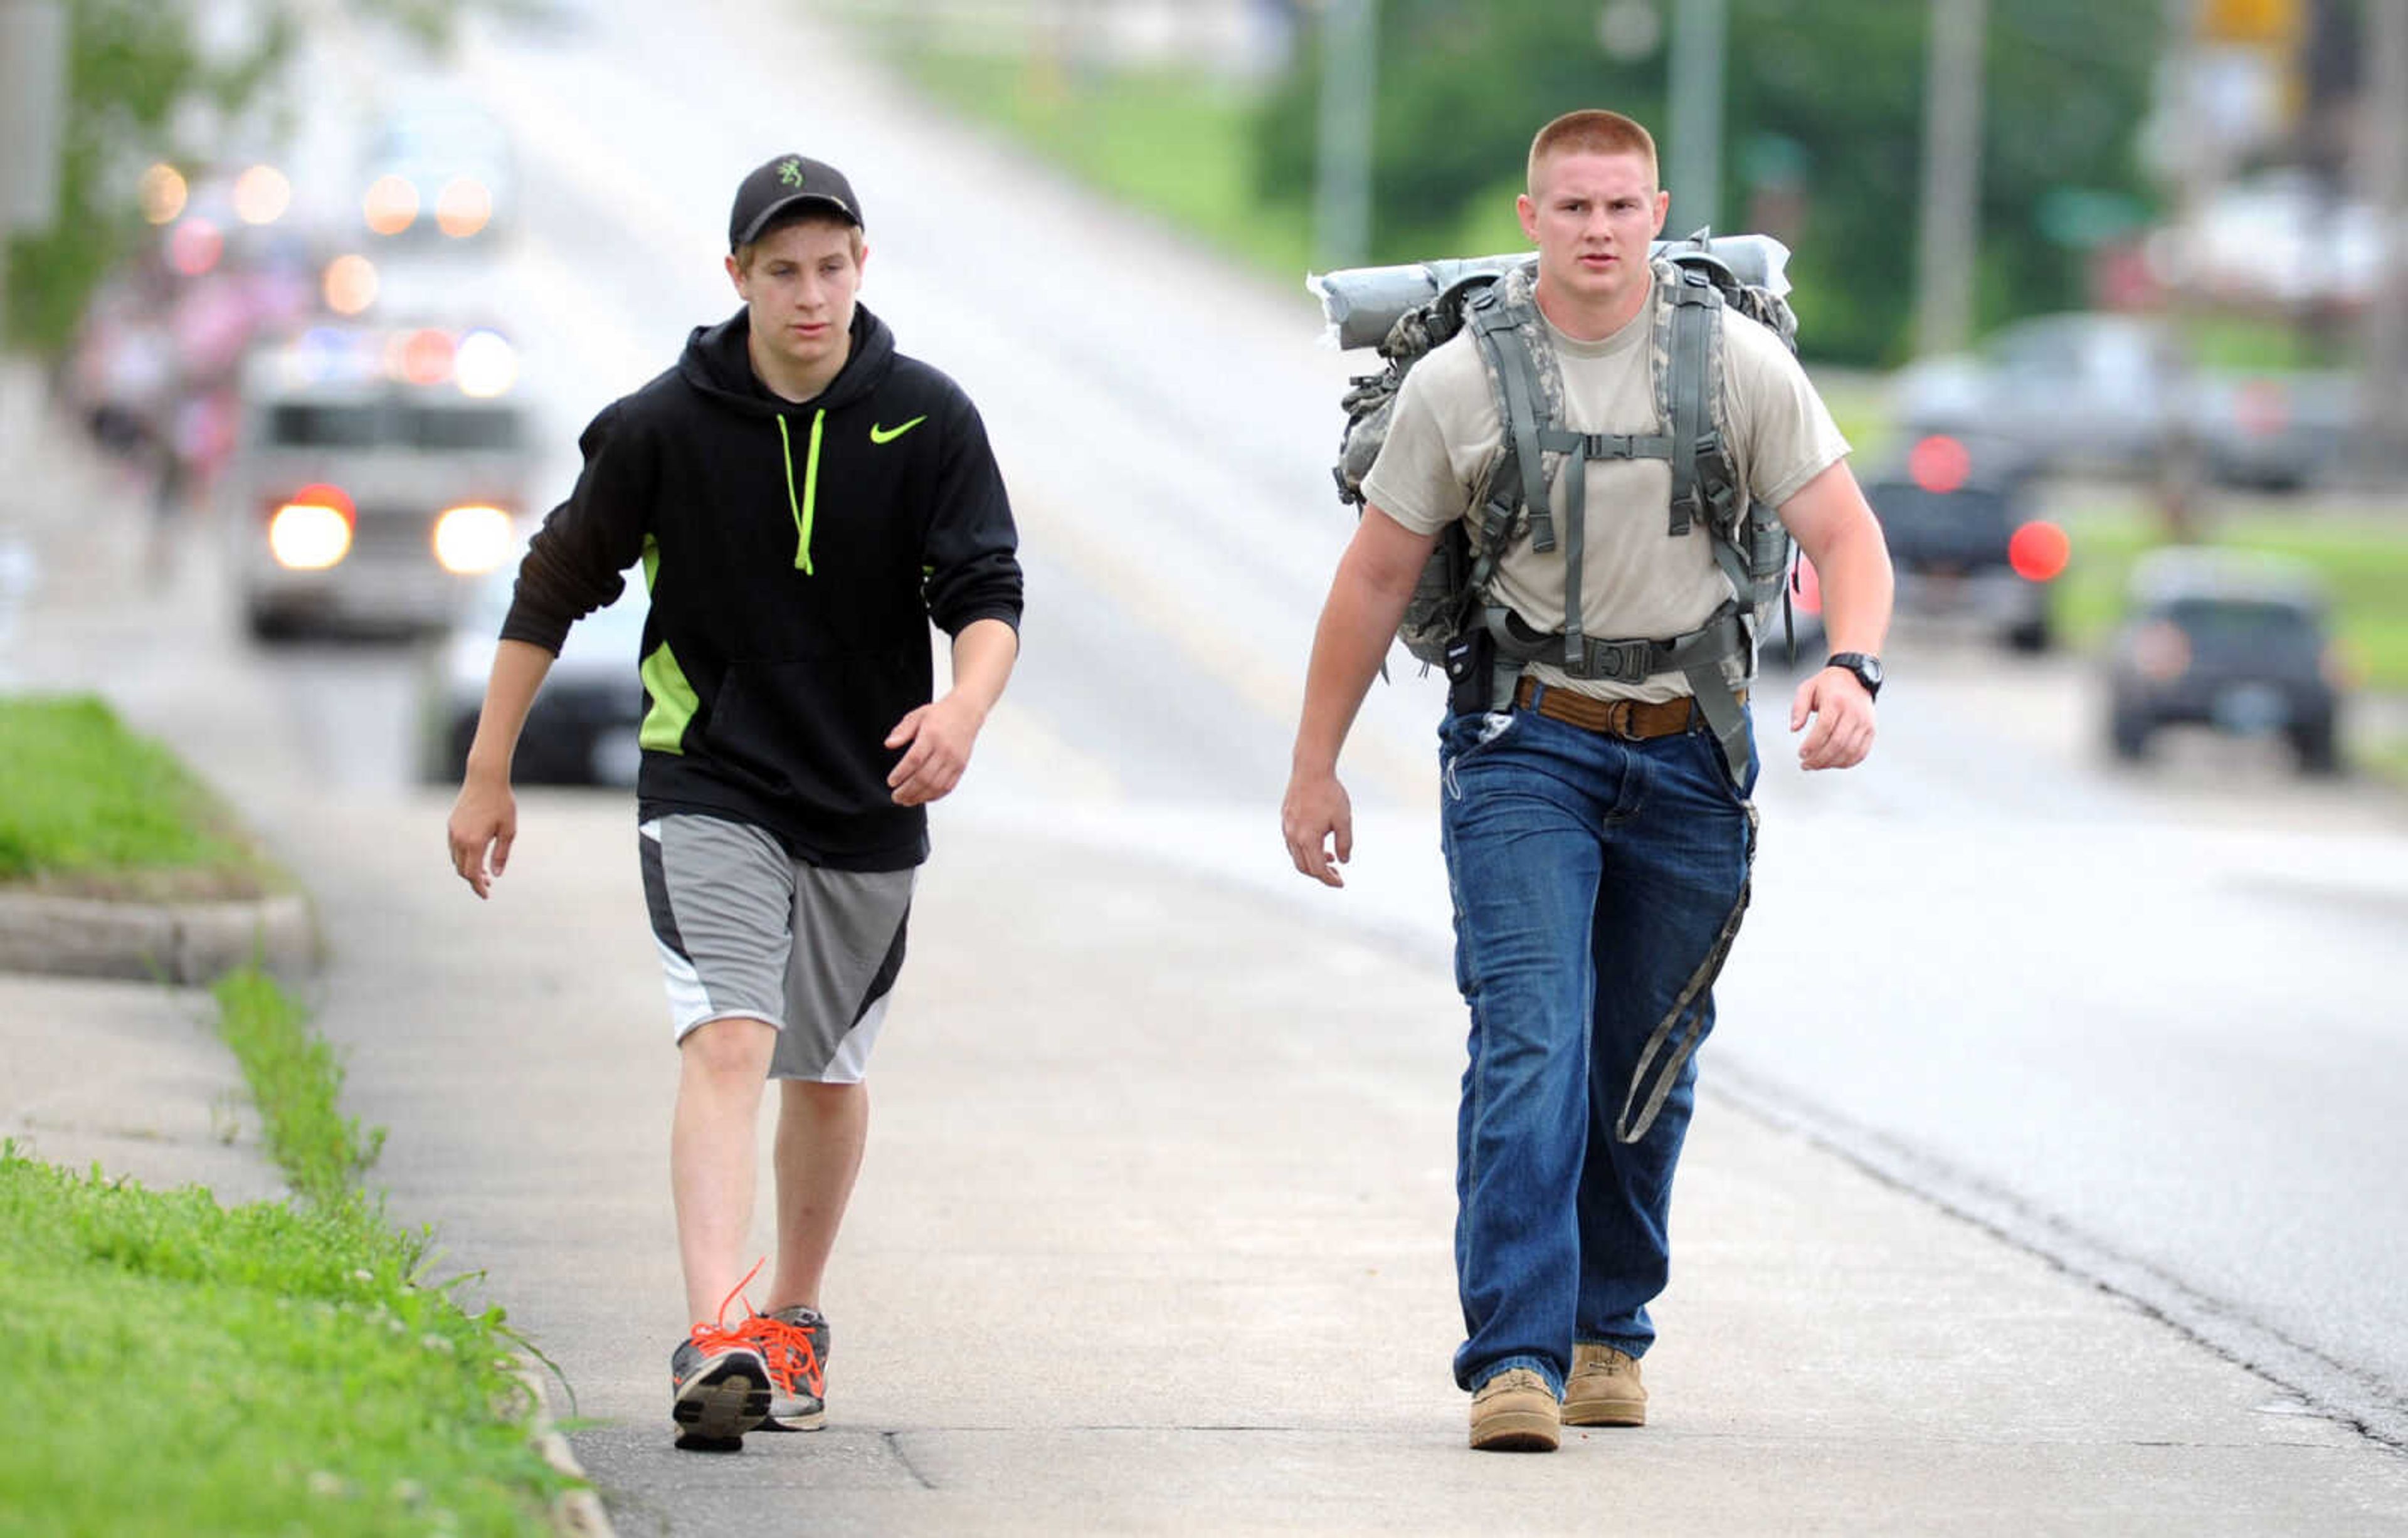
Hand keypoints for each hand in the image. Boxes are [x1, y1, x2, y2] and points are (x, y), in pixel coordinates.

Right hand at [447, 775, 517, 898]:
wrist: (485, 778)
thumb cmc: (501, 803)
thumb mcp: (508, 830)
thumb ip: (501, 854)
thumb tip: (496, 875)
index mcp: (474, 842)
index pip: (472, 874)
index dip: (479, 887)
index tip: (487, 895)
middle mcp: (459, 839)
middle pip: (462, 870)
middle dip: (474, 880)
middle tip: (489, 883)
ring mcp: (453, 831)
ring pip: (456, 859)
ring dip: (468, 868)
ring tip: (485, 871)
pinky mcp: (451, 824)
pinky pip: (454, 848)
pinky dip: (463, 856)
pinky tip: (476, 855)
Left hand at [885, 694, 985, 805]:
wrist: (966, 713)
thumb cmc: (941, 714)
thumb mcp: (917, 716)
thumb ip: (902, 731)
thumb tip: (889, 744)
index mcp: (931, 736)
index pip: (915, 760)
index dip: (902, 774)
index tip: (891, 781)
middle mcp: (944, 750)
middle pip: (924, 777)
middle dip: (908, 791)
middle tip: (896, 796)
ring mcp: (954, 761)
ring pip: (936, 786)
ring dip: (919, 797)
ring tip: (906, 800)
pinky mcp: (960, 767)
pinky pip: (947, 787)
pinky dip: (934, 796)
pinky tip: (923, 797)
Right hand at [1282, 769, 1353, 887]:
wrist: (1311, 769)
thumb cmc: (1329, 793)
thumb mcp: (1344, 820)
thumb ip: (1344, 843)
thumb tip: (1343, 861)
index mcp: (1307, 838)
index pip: (1318, 869)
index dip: (1330, 879)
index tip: (1341, 883)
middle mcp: (1293, 836)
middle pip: (1304, 867)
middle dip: (1320, 874)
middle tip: (1336, 874)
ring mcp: (1286, 828)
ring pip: (1296, 856)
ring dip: (1312, 861)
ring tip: (1330, 856)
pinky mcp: (1285, 819)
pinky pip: (1292, 843)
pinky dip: (1305, 849)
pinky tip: (1318, 841)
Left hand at [1789, 666, 1876, 770]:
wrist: (1855, 677)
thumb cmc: (1830, 684)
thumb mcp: (1807, 688)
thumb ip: (1798, 707)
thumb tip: (1794, 728)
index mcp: (1836, 701)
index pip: (1824, 727)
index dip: (1812, 744)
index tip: (1801, 754)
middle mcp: (1853, 712)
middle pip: (1837, 742)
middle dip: (1819, 758)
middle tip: (1806, 764)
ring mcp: (1864, 722)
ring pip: (1849, 751)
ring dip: (1831, 763)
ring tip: (1817, 765)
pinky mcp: (1871, 730)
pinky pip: (1861, 752)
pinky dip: (1847, 762)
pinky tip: (1833, 763)